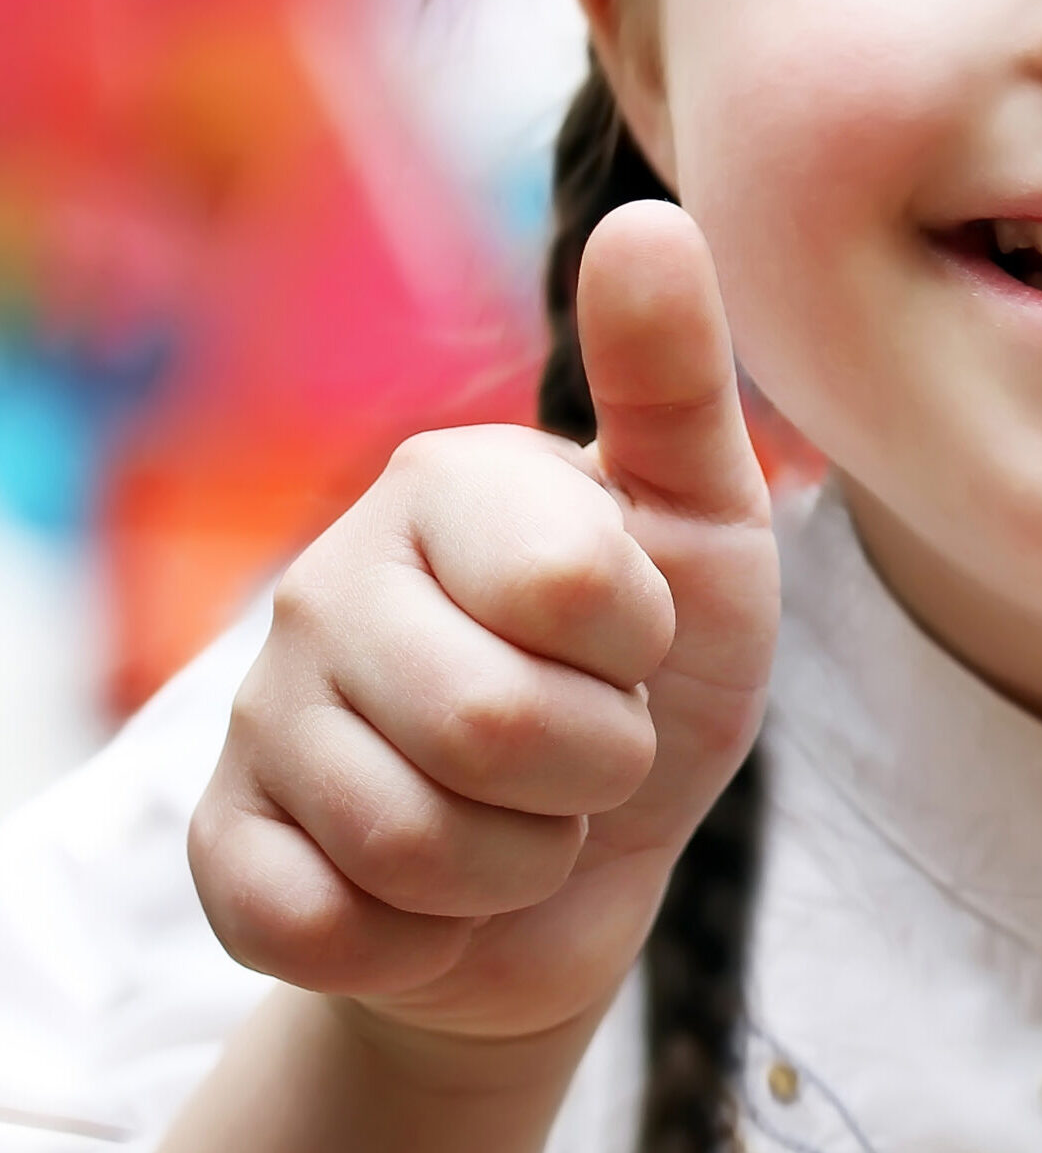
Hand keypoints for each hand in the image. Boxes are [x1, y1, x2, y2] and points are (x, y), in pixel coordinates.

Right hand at [190, 202, 780, 1047]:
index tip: (634, 637)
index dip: (638, 649)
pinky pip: (325, 929)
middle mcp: (330, 582)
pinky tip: (436, 891)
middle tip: (589, 743)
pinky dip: (424, 938)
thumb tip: (646, 214)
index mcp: (444, 482)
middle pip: (495, 729)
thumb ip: (675, 374)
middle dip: (595, 769)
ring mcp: (262, 718)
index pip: (574, 594)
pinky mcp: (226, 852)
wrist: (596, 850)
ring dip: (523, 860)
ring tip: (526, 811)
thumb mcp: (703, 517)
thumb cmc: (659, 665)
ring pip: (418, 847)